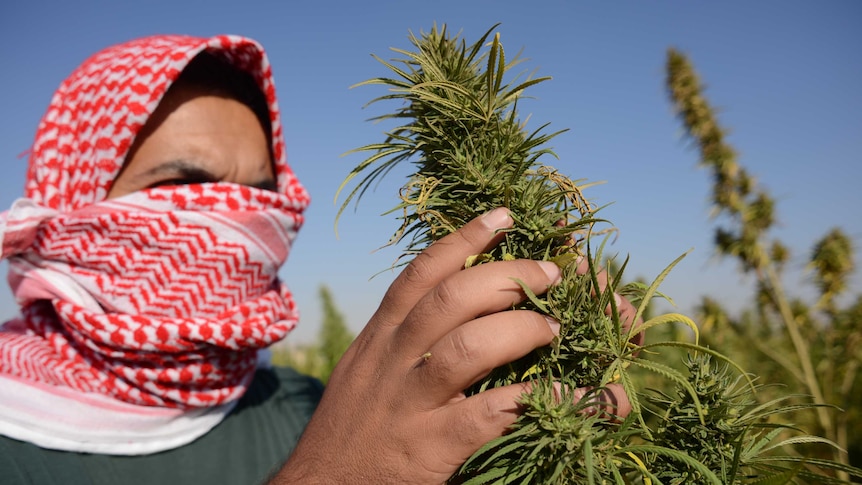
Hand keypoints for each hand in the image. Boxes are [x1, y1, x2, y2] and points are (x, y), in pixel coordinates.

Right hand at [274, 208, 633, 483]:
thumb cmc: (351, 426)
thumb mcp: (366, 369)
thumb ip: (400, 338)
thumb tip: (451, 307)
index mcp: (379, 336)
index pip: (420, 274)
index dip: (464, 240)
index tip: (504, 217)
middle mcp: (391, 360)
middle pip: (450, 299)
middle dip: (506, 278)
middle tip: (551, 273)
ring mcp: (409, 402)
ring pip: (467, 348)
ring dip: (520, 330)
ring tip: (556, 328)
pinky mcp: (429, 446)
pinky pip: (491, 414)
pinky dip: (537, 399)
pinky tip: (572, 395)